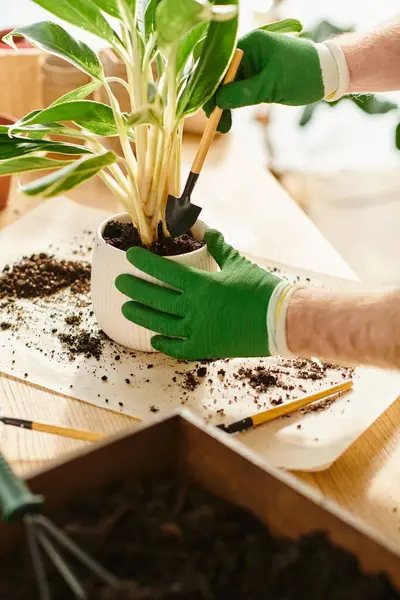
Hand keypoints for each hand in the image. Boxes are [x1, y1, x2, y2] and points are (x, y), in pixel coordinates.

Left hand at [115, 230, 282, 359]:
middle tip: (120, 283)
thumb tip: (207, 231)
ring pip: (161, 323)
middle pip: (155, 297)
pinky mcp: (206, 347)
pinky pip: (178, 347)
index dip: (144, 262)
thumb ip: (219, 247)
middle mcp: (194, 307)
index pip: (164, 270)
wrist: (282, 320)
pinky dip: (164, 343)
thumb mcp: (239, 263)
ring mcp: (198, 330)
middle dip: (134, 289)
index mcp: (201, 284)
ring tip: (126, 308)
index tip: (129, 256)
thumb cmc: (262, 289)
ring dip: (141, 315)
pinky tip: (154, 339)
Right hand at [204, 29, 323, 132]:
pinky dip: (232, 105)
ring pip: (226, 87)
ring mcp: (249, 63)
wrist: (326, 73)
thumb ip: (243, 93)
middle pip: (219, 77)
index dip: (210, 90)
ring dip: (222, 107)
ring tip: (222, 128)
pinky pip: (236, 90)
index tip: (209, 112)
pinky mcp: (255, 76)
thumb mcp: (271, 86)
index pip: (219, 67)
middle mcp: (246, 51)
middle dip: (215, 102)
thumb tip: (218, 102)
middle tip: (217, 126)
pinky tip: (227, 120)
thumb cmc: (302, 74)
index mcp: (249, 44)